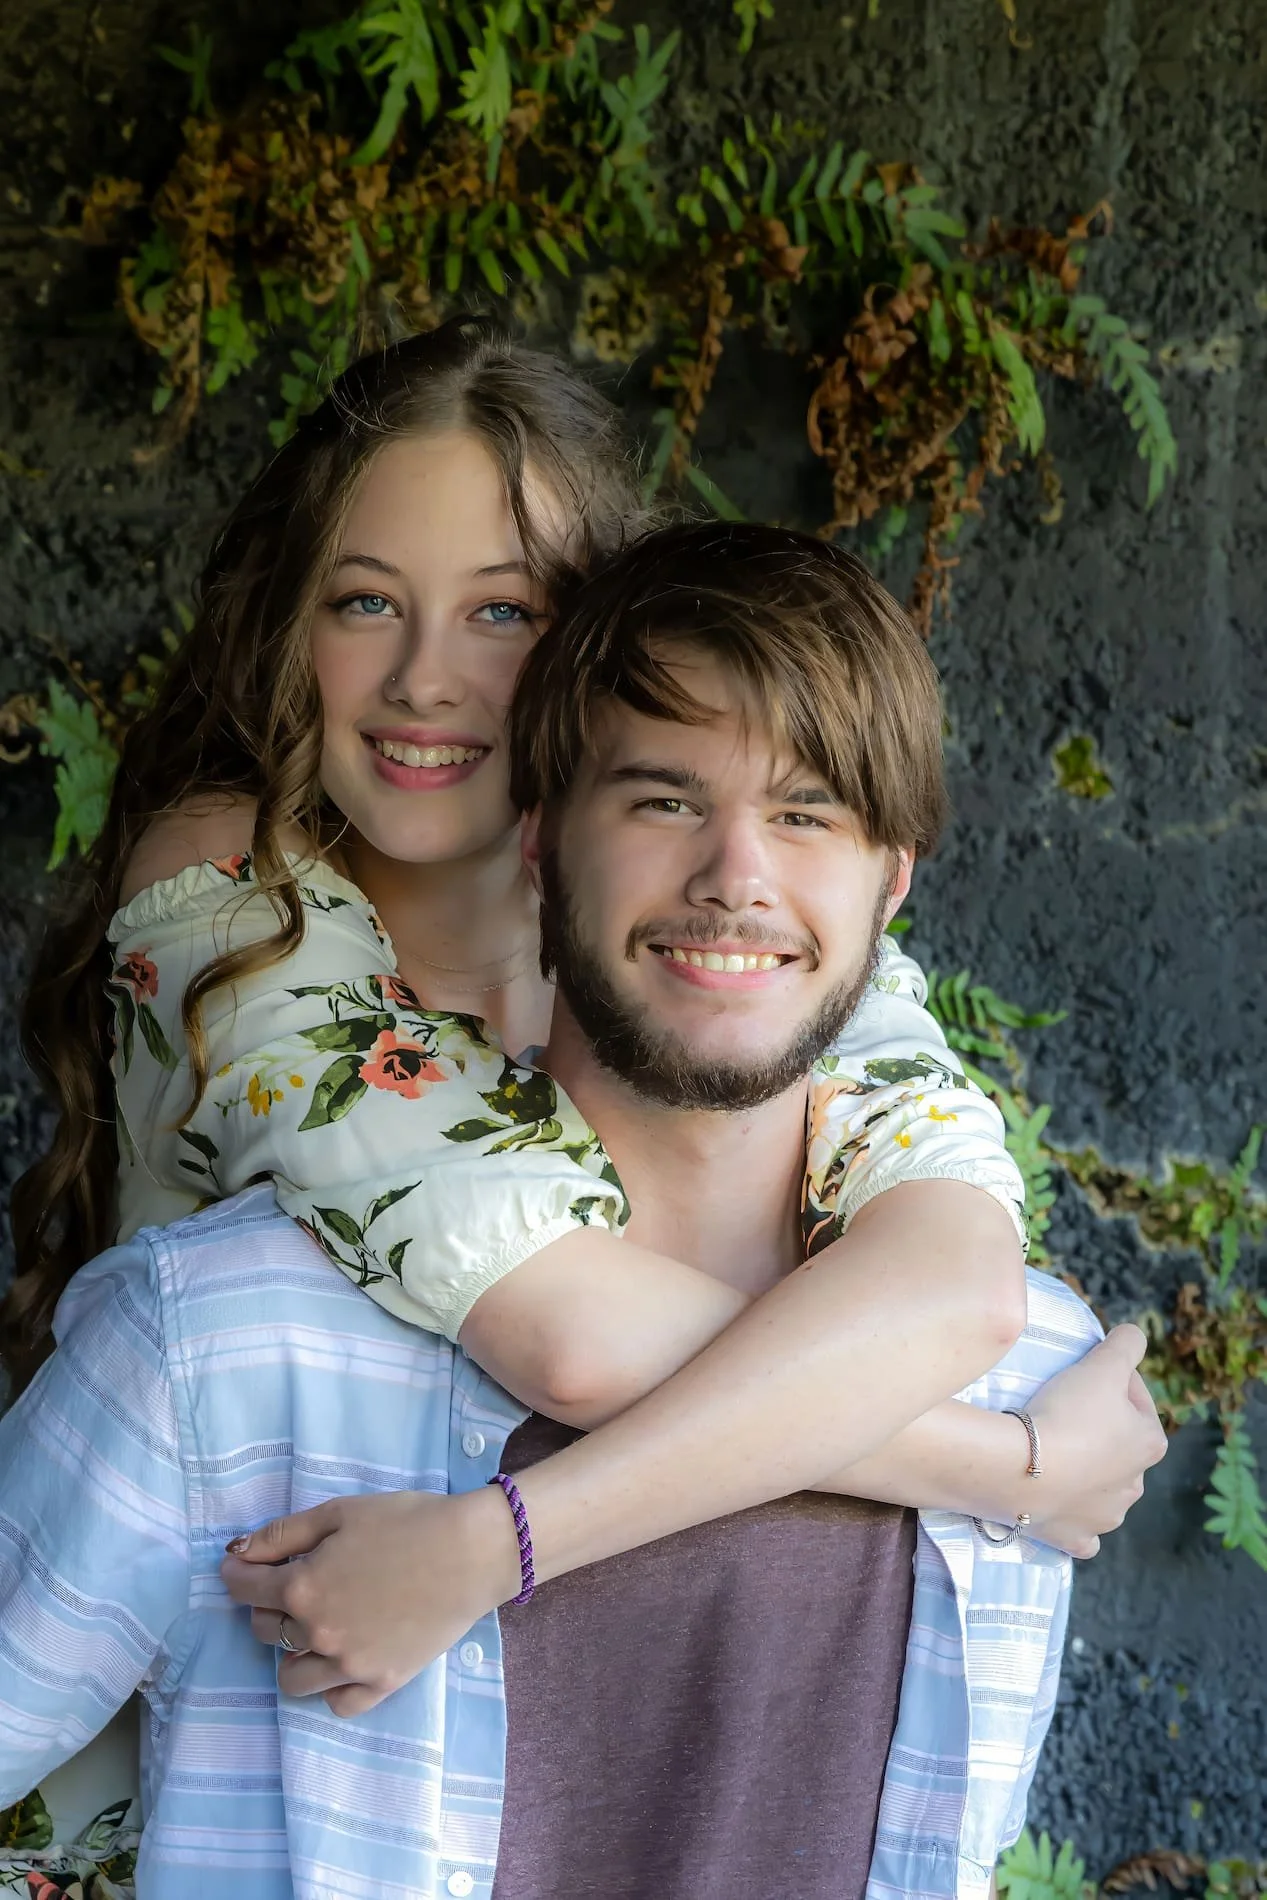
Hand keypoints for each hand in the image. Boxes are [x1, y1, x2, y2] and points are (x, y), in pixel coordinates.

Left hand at [220, 1487, 521, 1715]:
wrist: (470, 1551)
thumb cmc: (406, 1522)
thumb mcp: (340, 1512)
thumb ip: (283, 1534)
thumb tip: (239, 1552)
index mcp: (303, 1588)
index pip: (246, 1590)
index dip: (237, 1575)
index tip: (238, 1570)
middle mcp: (318, 1634)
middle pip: (264, 1631)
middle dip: (267, 1607)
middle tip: (292, 1587)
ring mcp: (349, 1665)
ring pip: (292, 1678)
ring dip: (293, 1652)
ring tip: (316, 1628)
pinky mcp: (381, 1683)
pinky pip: (337, 1703)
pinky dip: (331, 1686)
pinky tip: (342, 1660)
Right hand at [1021, 1323, 1167, 1558]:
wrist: (1020, 1468)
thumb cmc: (1068, 1413)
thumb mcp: (1101, 1364)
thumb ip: (1127, 1343)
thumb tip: (1135, 1335)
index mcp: (1150, 1443)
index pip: (1136, 1396)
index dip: (1111, 1376)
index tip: (1083, 1369)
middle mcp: (1135, 1486)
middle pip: (1119, 1443)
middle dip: (1100, 1426)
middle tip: (1063, 1407)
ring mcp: (1104, 1518)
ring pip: (1103, 1489)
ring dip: (1087, 1471)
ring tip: (1053, 1449)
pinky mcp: (1072, 1538)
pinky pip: (1079, 1529)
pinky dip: (1070, 1516)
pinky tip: (1056, 1502)